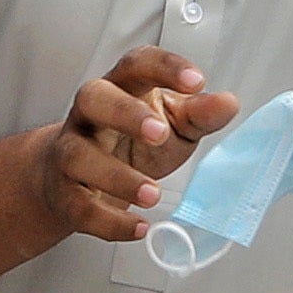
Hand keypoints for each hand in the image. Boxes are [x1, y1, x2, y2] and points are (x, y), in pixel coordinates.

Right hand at [32, 48, 236, 244]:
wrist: (72, 180)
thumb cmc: (129, 144)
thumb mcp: (172, 125)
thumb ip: (199, 115)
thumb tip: (227, 104)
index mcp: (121, 88)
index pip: (137, 64)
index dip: (165, 68)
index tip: (196, 81)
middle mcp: (90, 114)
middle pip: (93, 97)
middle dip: (125, 114)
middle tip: (159, 133)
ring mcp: (71, 152)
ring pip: (78, 156)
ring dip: (116, 177)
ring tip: (152, 194)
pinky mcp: (65, 193)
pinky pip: (80, 207)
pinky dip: (110, 222)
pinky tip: (138, 227)